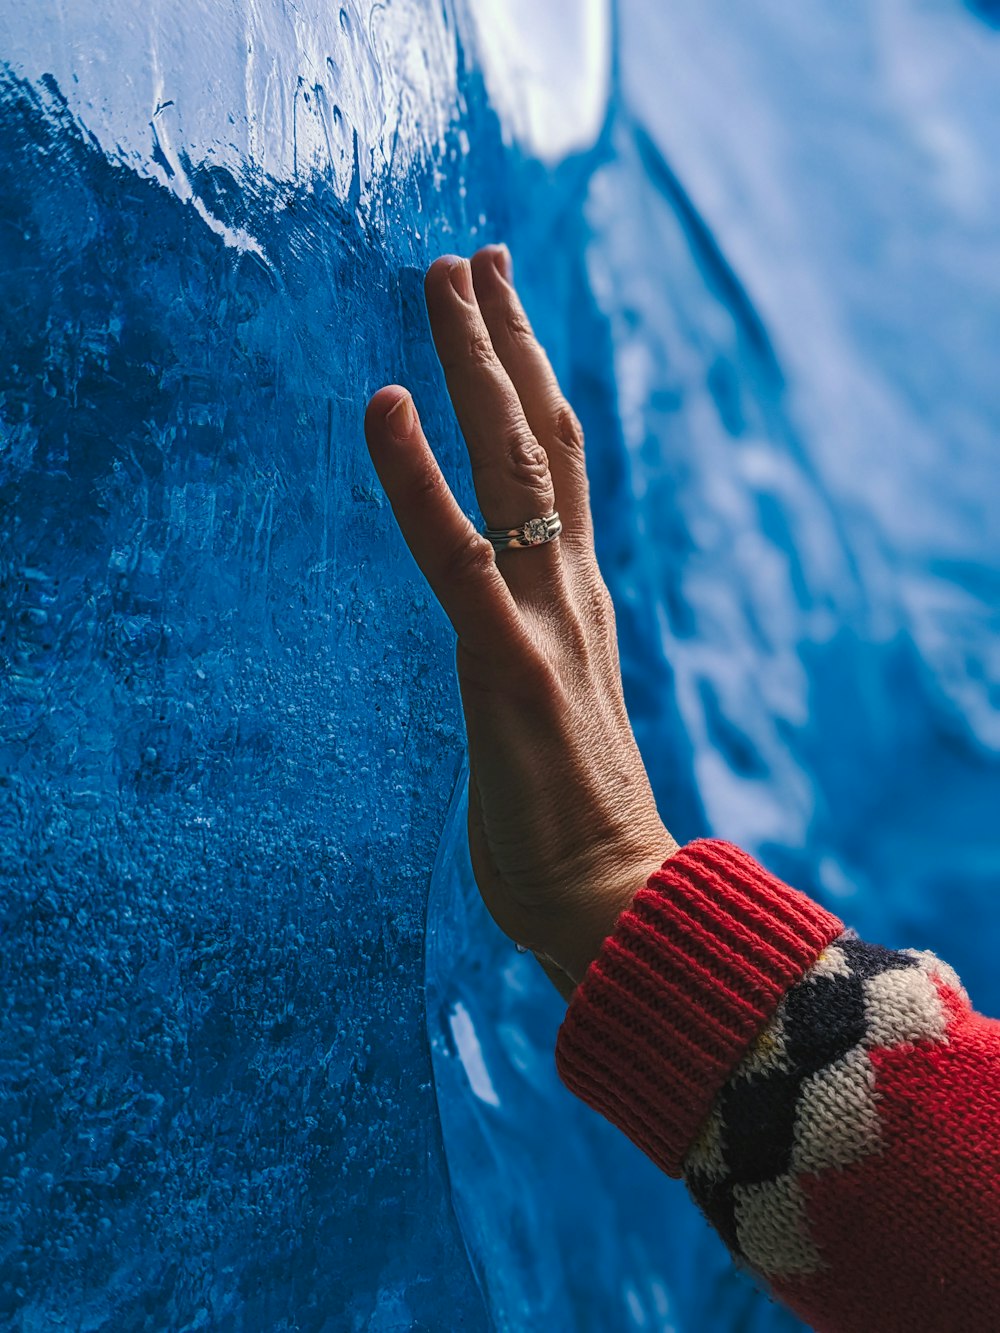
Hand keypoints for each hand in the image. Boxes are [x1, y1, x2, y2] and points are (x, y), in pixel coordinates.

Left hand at [364, 247, 677, 996]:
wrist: (615, 906)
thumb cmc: (577, 830)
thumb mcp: (554, 720)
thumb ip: (534, 664)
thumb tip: (500, 653)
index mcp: (577, 607)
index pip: (562, 472)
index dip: (532, 389)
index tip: (504, 322)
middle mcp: (569, 594)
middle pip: (545, 439)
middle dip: (507, 342)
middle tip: (474, 257)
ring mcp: (544, 623)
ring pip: (515, 464)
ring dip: (477, 364)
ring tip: (445, 279)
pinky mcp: (509, 666)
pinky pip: (452, 550)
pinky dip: (415, 475)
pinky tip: (385, 402)